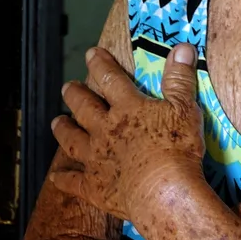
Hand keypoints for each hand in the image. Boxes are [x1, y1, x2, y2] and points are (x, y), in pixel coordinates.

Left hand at [50, 44, 204, 222]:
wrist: (163, 192)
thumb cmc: (177, 148)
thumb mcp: (184, 108)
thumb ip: (180, 78)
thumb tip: (182, 47)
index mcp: (128, 108)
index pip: (111, 79)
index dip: (101, 64)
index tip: (92, 53)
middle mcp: (106, 129)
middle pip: (85, 107)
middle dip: (75, 95)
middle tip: (67, 87)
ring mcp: (97, 158)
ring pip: (73, 140)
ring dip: (63, 130)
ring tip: (56, 121)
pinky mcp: (94, 187)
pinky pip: (74, 182)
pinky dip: (64, 179)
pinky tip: (56, 177)